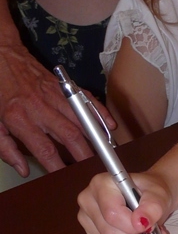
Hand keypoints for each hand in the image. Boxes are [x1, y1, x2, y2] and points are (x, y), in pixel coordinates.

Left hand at [0, 40, 113, 174]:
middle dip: (85, 155)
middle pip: (69, 135)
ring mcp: (54, 94)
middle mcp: (40, 107)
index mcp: (20, 118)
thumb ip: (6, 148)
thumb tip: (23, 169)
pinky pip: (86, 99)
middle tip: (94, 169)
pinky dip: (99, 112)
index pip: (44, 148)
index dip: (58, 165)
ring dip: (96, 137)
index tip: (67, 178)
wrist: (0, 55)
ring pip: (81, 119)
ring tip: (106, 153)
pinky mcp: (62, 86)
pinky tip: (110, 126)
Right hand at [77, 170, 171, 233]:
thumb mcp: (159, 194)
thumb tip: (141, 222)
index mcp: (101, 184)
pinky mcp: (91, 231)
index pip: (112, 213)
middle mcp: (88, 199)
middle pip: (109, 231)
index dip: (131, 226)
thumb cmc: (152, 190)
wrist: (149, 194)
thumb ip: (152, 206)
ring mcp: (87, 217)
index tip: (151, 229)